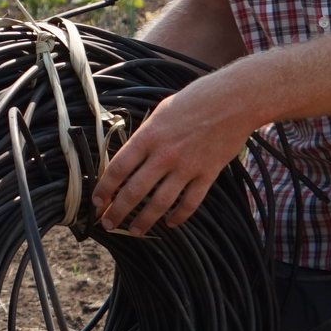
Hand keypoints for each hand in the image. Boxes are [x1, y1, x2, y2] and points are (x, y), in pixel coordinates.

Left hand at [89, 78, 256, 234]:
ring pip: (159, 203)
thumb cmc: (196, 100)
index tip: (97, 201)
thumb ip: (147, 135)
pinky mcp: (208, 174)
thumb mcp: (161, 112)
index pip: (118, 168)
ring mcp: (187, 167)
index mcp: (148, 136)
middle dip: (118, 211)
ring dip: (144, 220)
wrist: (234, 100)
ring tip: (134, 230)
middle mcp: (164, 155)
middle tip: (108, 223)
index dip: (104, 188)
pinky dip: (178, 216)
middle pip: (134, 191)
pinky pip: (190, 203)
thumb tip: (132, 155)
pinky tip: (170, 223)